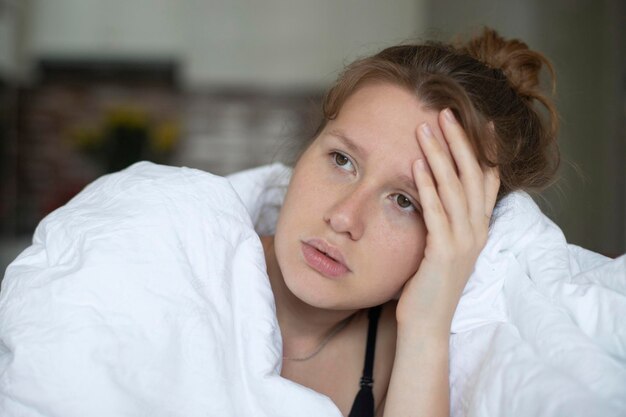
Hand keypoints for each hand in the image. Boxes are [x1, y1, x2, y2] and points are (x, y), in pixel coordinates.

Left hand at [395, 109, 499, 334]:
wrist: (426, 322)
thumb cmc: (429, 283)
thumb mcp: (443, 245)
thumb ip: (445, 219)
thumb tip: (431, 189)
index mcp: (479, 227)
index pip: (488, 180)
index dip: (486, 150)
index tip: (479, 121)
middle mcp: (477, 230)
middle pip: (472, 176)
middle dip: (459, 141)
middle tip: (445, 112)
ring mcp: (463, 241)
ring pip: (455, 188)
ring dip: (440, 155)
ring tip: (426, 127)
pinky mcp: (444, 252)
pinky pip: (436, 211)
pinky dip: (427, 185)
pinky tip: (417, 163)